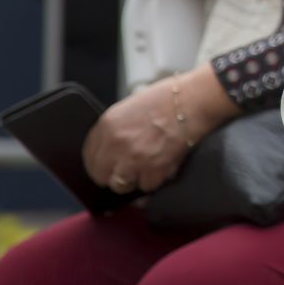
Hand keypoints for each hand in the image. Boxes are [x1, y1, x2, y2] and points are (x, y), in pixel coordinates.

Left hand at [83, 66, 239, 193]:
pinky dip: (155, 180)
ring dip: (133, 179)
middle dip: (113, 174)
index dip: (98, 163)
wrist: (194, 100)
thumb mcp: (131, 106)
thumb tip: (111, 149)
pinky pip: (147, 186)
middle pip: (101, 175)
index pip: (89, 155)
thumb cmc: (167, 98)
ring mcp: (134, 159)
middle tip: (127, 170)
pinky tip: (162, 166)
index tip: (106, 165)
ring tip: (146, 168)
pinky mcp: (154, 169)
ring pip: (121, 185)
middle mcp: (116, 144)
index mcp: (107, 124)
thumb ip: (116, 128)